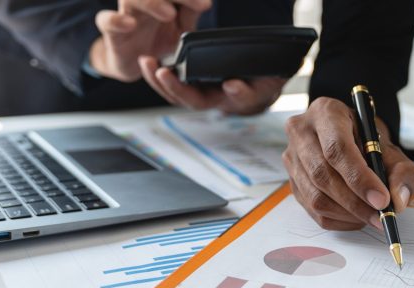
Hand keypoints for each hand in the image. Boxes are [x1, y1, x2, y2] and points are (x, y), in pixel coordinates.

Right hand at [90, 0, 210, 81]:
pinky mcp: (112, 33)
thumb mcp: (181, 31)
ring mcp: (126, 14)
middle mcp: (143, 2)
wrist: (136, 64)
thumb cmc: (159, 41)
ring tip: (170, 14)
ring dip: (151, 3)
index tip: (207, 5)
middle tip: (200, 4)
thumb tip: (205, 2)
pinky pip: (105, 21)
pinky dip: (116, 20)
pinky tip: (130, 25)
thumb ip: (190, 15)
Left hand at [139, 56, 285, 114]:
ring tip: (147, 62)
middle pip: (190, 100)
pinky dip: (157, 73)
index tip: (227, 83)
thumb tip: (231, 85)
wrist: (257, 85)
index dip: (227, 93)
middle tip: (162, 72)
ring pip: (175, 93)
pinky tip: (147, 61)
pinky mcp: (190, 83)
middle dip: (174, 87)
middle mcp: (212, 100)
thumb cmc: (262, 84)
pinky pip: (170, 82)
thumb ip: (254, 87)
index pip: (233, 100)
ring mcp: (199, 93)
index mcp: (232, 101)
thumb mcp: (267, 84)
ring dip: (158, 80)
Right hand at [282, 97, 413, 229]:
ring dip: (348, 214)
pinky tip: (357, 216)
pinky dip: (339, 220)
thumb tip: (398, 199)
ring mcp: (292, 158)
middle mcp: (301, 132)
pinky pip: (313, 210)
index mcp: (326, 112)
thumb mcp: (392, 148)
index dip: (360, 178)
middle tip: (381, 215)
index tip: (382, 199)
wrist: (349, 139)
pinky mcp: (292, 182)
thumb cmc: (368, 141)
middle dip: (356, 202)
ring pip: (316, 197)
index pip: (337, 148)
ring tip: (373, 216)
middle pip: (323, 175)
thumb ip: (403, 171)